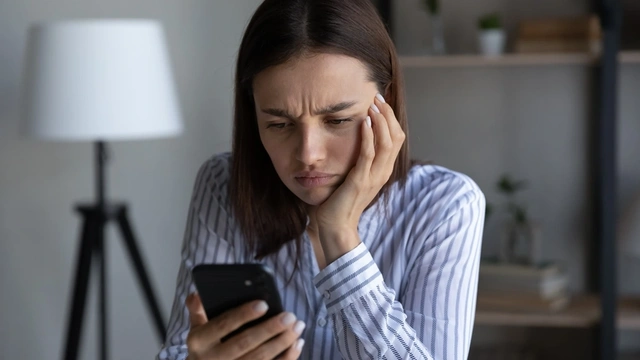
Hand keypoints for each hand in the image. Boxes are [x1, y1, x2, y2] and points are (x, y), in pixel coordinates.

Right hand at [185, 293, 304, 359]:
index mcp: (199, 341)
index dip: (243, 315)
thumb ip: (198, 309)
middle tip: (289, 316)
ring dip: (282, 342)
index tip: (264, 304)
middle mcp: (213, 359)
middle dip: (270, 329)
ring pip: (259, 359)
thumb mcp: (196, 327)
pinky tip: (296, 344)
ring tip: (297, 327)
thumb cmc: (205, 345)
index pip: (222, 325)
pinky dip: (286, 358)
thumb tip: (197, 293)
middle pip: (245, 343)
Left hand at [315, 93, 404, 257]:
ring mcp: (373, 177)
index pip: (396, 139)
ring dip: (381, 121)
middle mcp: (382, 173)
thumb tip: (353, 139)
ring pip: (387, 143)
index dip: (391, 118)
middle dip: (388, 114)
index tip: (381, 102)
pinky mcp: (360, 181)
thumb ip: (357, 160)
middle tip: (377, 97)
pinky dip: (369, 136)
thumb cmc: (339, 201)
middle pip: (396, 137)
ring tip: (372, 105)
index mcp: (383, 170)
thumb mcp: (353, 176)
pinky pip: (369, 155)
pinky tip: (364, 122)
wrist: (334, 226)